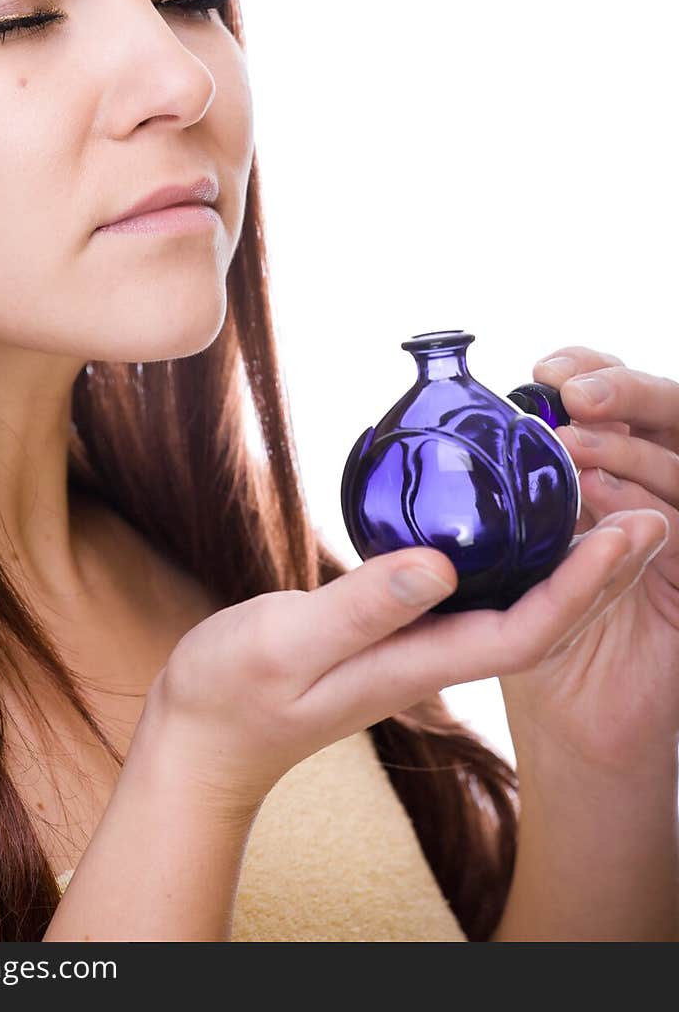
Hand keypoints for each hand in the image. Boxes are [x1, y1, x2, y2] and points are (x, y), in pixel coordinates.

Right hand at [143, 515, 668, 821]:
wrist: (206, 736)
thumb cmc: (235, 693)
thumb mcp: (287, 642)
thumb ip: (360, 605)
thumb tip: (439, 564)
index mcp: (416, 666)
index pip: (526, 632)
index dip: (582, 586)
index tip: (624, 532)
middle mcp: (431, 659)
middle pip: (541, 621)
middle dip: (603, 573)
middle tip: (650, 509)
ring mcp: (416, 648)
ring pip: (517, 608)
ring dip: (571, 564)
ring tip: (607, 510)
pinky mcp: (397, 631)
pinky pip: (479, 595)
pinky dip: (516, 560)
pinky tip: (519, 527)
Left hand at [498, 344, 678, 771]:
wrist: (584, 730)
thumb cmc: (538, 633)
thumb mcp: (508, 550)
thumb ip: (498, 492)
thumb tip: (444, 430)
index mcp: (611, 471)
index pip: (615, 397)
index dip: (592, 369)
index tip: (545, 368)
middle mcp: (653, 492)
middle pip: (665, 414)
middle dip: (626, 391)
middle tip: (574, 393)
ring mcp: (676, 537)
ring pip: (676, 468)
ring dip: (631, 452)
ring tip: (576, 445)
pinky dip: (651, 518)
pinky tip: (617, 512)